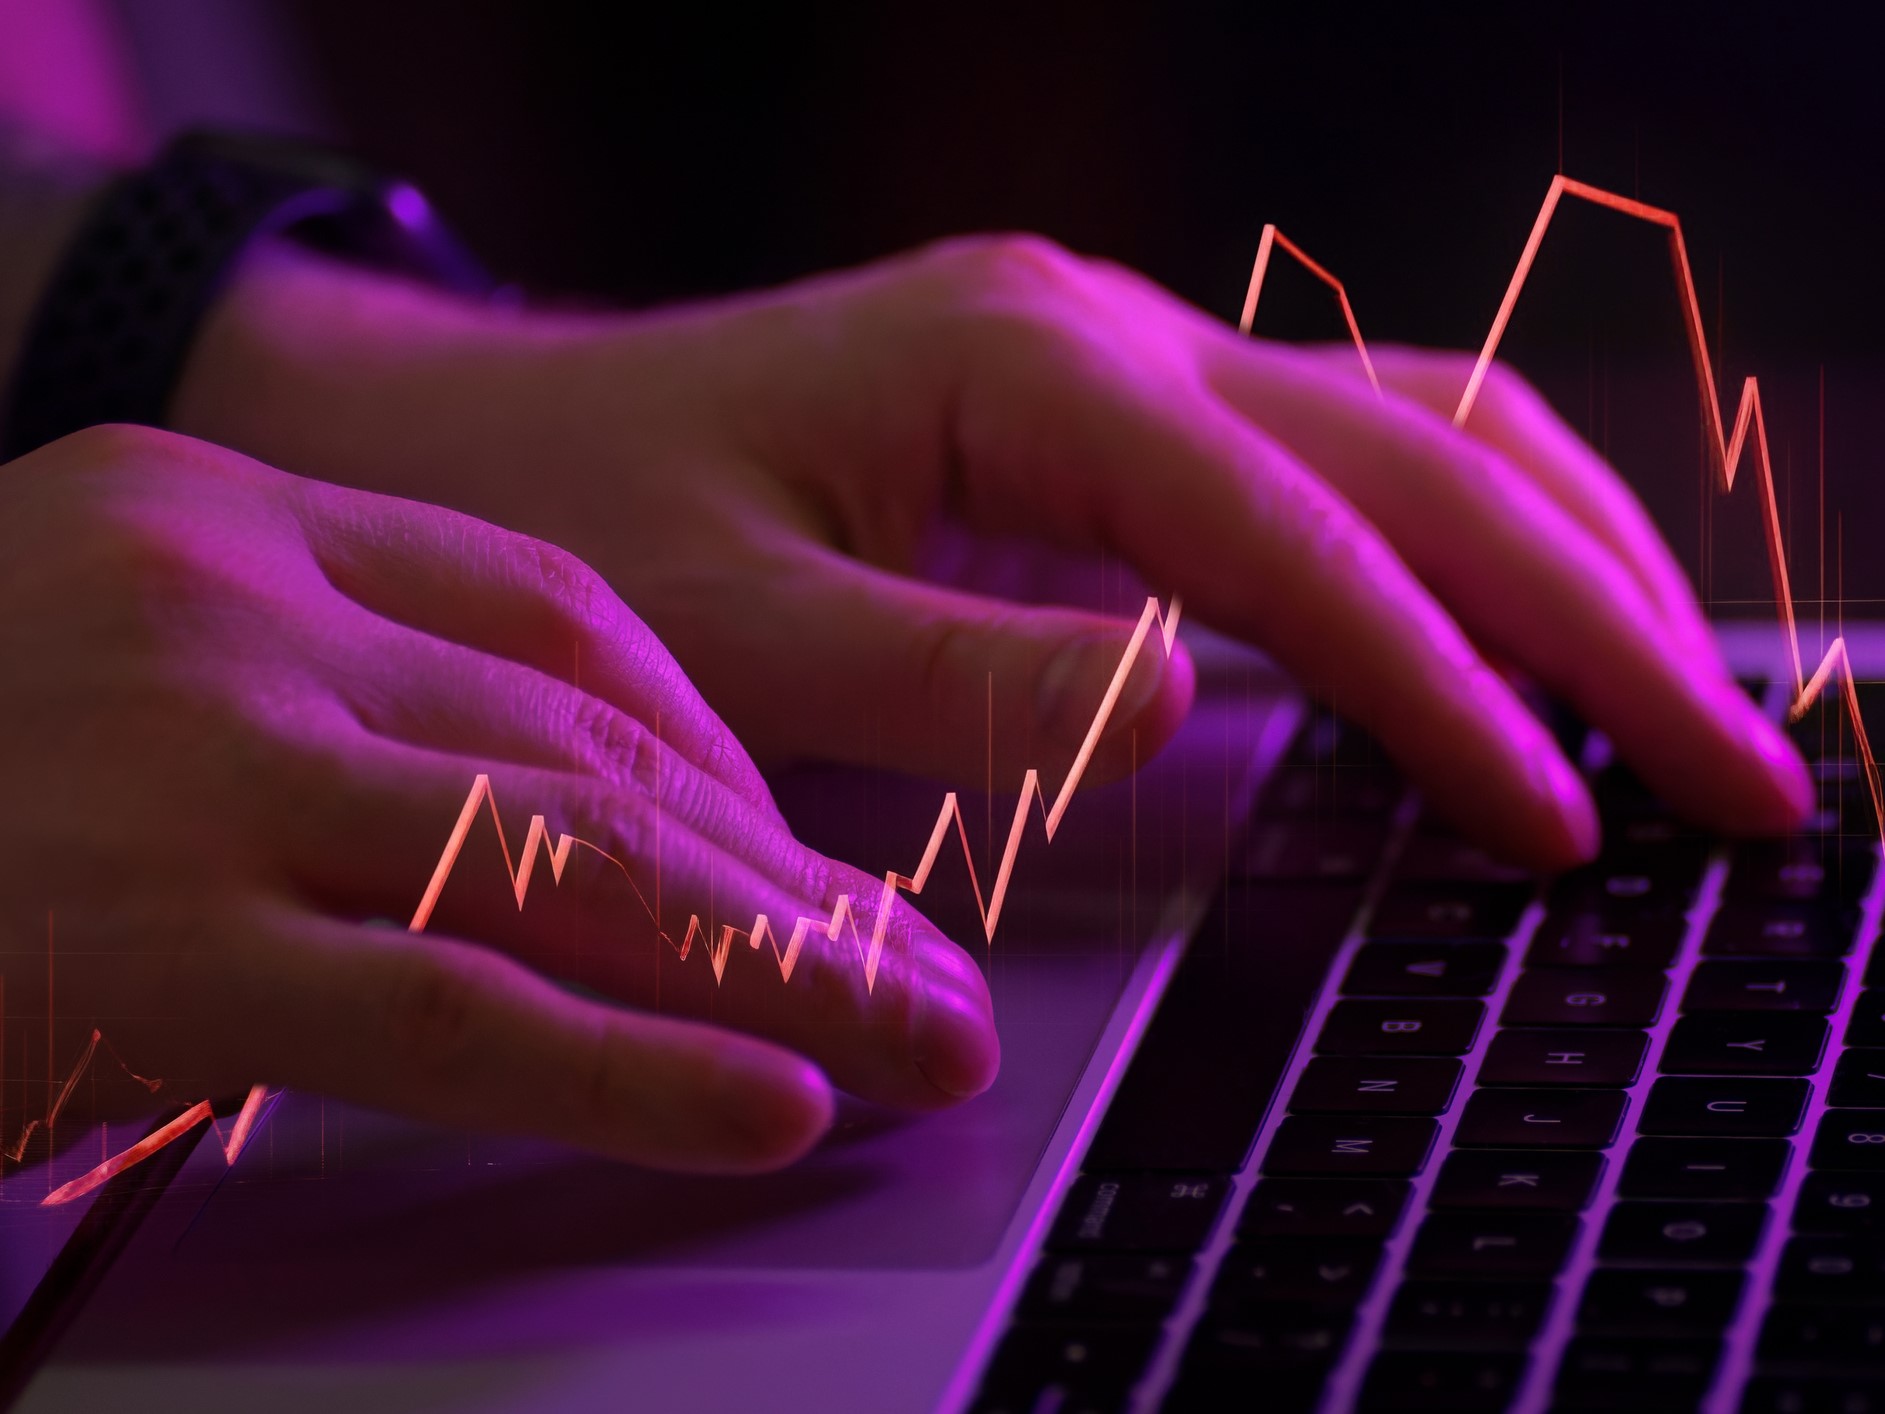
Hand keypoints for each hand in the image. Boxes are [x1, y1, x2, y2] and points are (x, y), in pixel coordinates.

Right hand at [0, 426, 995, 1175]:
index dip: (722, 761)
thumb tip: (580, 833)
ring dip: (773, 967)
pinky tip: (775, 1103)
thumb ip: (343, 715)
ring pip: (565, 866)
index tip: (816, 867)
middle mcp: (222, 603)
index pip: (564, 624)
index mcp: (231, 521)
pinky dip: (638, 1065)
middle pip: (598, 747)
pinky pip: (460, 1008)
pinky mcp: (142, 934)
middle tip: (937, 975)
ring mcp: (185, 756)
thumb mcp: (140, 684)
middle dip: (796, 880)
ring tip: (919, 1042)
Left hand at [174, 238, 1811, 868]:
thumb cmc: (601, 521)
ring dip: (1573, 554)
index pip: (1298, 539)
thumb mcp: (743, 631)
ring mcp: (1124, 358)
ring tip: (1687, 690)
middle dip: (1598, 614)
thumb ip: (962, 676)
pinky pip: (1346, 453)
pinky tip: (1529, 618)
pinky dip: (1470, 540)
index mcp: (1026, 372)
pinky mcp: (1116, 412)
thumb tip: (1188, 704)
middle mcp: (1106, 334)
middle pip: (1421, 455)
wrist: (506, 439)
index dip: (1446, 686)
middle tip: (1741, 769)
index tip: (1562, 816)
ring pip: (1420, 424)